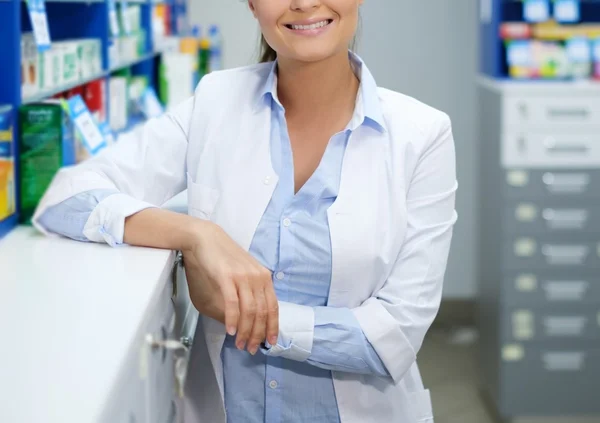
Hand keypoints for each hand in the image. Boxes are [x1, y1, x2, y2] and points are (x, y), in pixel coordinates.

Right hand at [183, 221, 278, 354]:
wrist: (205, 238)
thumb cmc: (221, 258)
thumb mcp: (240, 276)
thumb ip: (247, 294)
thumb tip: (247, 320)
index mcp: (264, 277)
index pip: (273, 307)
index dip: (272, 326)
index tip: (270, 342)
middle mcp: (257, 277)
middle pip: (262, 312)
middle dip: (258, 334)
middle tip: (251, 348)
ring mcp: (243, 276)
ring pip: (250, 310)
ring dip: (246, 331)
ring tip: (240, 344)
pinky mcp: (227, 277)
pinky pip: (233, 303)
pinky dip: (233, 320)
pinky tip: (230, 331)